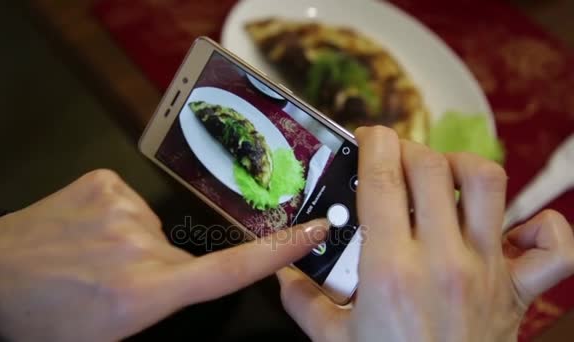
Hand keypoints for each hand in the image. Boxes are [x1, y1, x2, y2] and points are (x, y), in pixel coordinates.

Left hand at [0, 169, 327, 340]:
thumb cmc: (43, 321)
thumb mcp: (110, 335)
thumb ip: (160, 306)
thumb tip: (187, 278)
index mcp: (146, 292)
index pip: (231, 270)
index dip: (279, 251)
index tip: (314, 229)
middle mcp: (141, 245)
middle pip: (180, 254)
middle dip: (159, 269)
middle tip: (111, 283)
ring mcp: (121, 207)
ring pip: (151, 229)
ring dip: (131, 244)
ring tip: (86, 258)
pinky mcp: (103, 182)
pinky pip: (127, 204)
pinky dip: (112, 220)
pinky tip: (80, 232)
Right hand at [278, 127, 573, 341]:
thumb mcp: (333, 339)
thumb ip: (302, 300)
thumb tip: (283, 273)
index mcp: (390, 269)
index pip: (382, 179)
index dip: (374, 144)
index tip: (368, 137)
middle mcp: (441, 259)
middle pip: (432, 168)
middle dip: (410, 149)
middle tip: (396, 159)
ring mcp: (486, 270)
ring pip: (489, 185)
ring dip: (465, 167)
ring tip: (446, 176)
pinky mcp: (517, 289)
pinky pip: (554, 248)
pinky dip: (542, 228)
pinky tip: (511, 229)